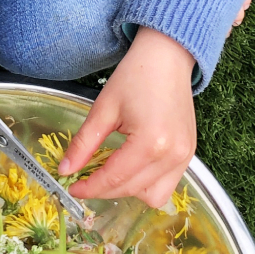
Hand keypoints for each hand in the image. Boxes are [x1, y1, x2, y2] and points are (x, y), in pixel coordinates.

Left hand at [58, 27, 196, 207]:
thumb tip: (65, 170)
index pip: (114, 178)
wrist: (168, 57)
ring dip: (129, 190)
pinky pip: (168, 184)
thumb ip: (84, 143)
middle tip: (86, 178)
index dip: (90, 187)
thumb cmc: (136, 76)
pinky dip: (147, 182)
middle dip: (105, 189)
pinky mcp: (190, 153)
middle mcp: (172, 155)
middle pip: (132, 190)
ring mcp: (185, 156)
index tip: (73, 188)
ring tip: (112, 172)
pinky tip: (132, 166)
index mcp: (150, 143)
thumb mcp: (103, 109)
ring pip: (153, 196)